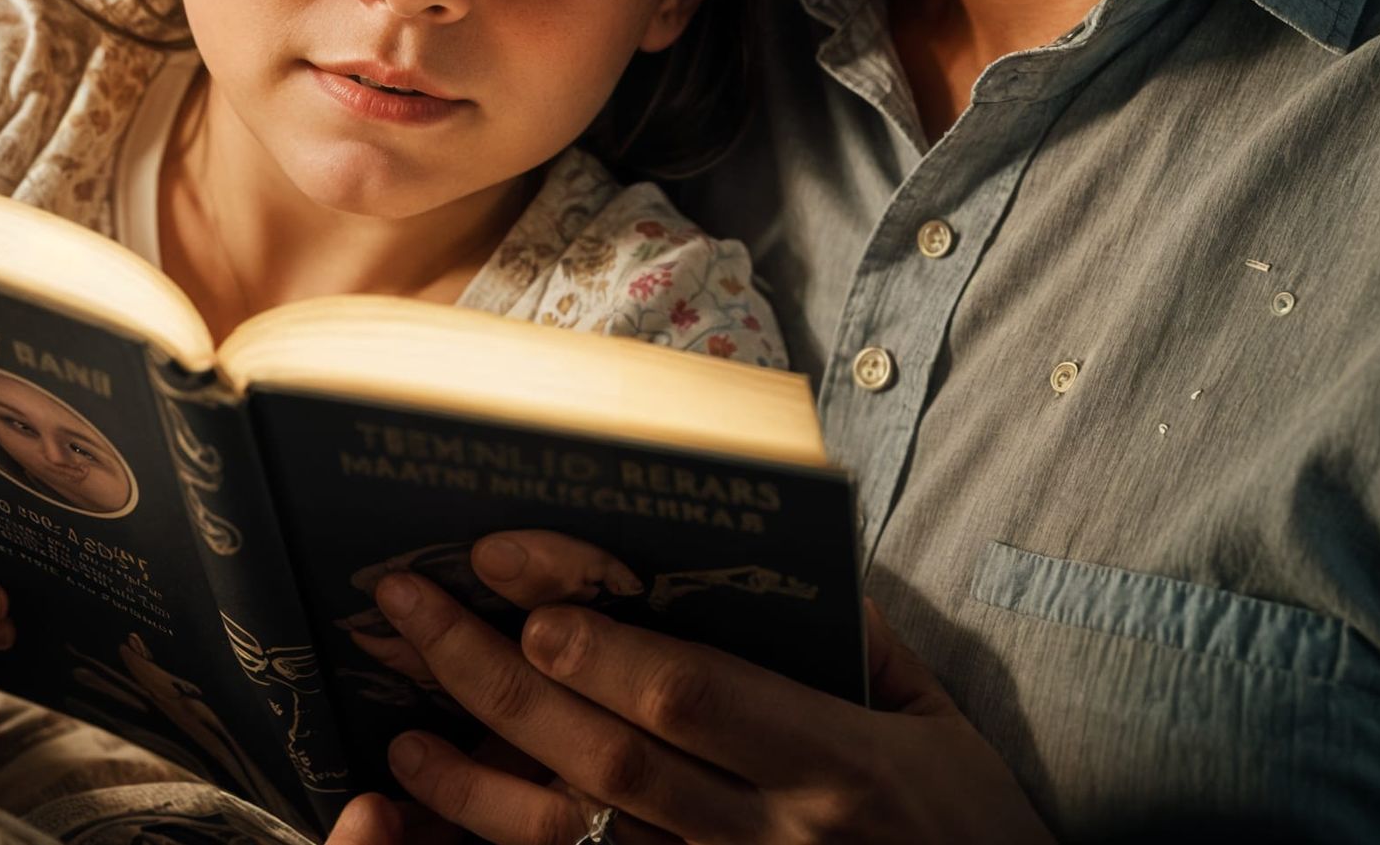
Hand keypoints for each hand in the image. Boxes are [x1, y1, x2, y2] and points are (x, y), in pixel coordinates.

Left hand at [332, 536, 1055, 844]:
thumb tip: (760, 562)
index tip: (515, 586)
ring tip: (403, 726)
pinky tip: (448, 825)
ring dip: (477, 786)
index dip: (598, 643)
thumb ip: (857, 639)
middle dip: (496, 680)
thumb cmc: (975, 832)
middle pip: (608, 760)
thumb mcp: (939, 723)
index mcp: (834, 763)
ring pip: (578, 844)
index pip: (693, 696)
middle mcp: (768, 842)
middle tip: (412, 608)